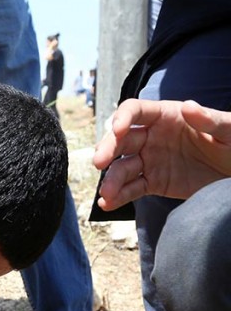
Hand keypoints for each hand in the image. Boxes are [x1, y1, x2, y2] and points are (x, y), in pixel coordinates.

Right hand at [93, 99, 230, 209]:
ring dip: (111, 179)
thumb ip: (211, 119)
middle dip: (107, 150)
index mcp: (166, 117)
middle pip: (120, 140)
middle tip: (99, 163)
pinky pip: (132, 188)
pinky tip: (107, 204)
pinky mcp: (153, 182)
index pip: (135, 111)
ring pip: (123, 167)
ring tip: (106, 193)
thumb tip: (188, 106)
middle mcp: (151, 137)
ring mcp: (150, 160)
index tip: (116, 130)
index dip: (122, 118)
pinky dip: (118, 196)